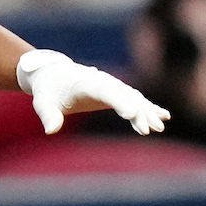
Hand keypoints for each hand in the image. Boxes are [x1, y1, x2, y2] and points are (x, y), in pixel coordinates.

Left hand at [16, 48, 167, 135]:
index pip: (107, 91)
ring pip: (134, 98)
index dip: (120, 101)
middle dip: (139, 112)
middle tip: (150, 129)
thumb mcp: (42, 101)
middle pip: (125, 96)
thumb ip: (47, 114)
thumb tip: (50, 130)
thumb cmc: (47, 90)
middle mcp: (103, 81)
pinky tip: (164, 116)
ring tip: (159, 127)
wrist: (52, 75)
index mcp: (86, 82)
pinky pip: (135, 99)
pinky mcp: (114, 92)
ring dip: (147, 112)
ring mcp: (111, 86)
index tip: (132, 113)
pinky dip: (148, 107)